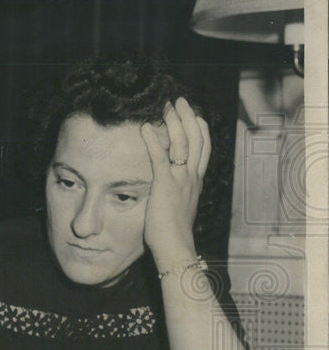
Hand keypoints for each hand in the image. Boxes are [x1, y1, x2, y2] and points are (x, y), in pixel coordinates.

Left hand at [140, 97, 210, 269]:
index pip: (203, 148)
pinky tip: (146, 128)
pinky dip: (154, 141)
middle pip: (197, 139)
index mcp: (196, 182)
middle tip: (180, 101)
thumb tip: (170, 190)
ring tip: (166, 107)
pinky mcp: (165, 186)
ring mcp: (180, 181)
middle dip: (189, 117)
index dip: (199, 129)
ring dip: (174, 122)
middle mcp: (192, 178)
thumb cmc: (173, 234)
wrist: (176, 248)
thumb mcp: (179, 207)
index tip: (193, 114)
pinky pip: (160, 159)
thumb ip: (177, 193)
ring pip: (183, 144)